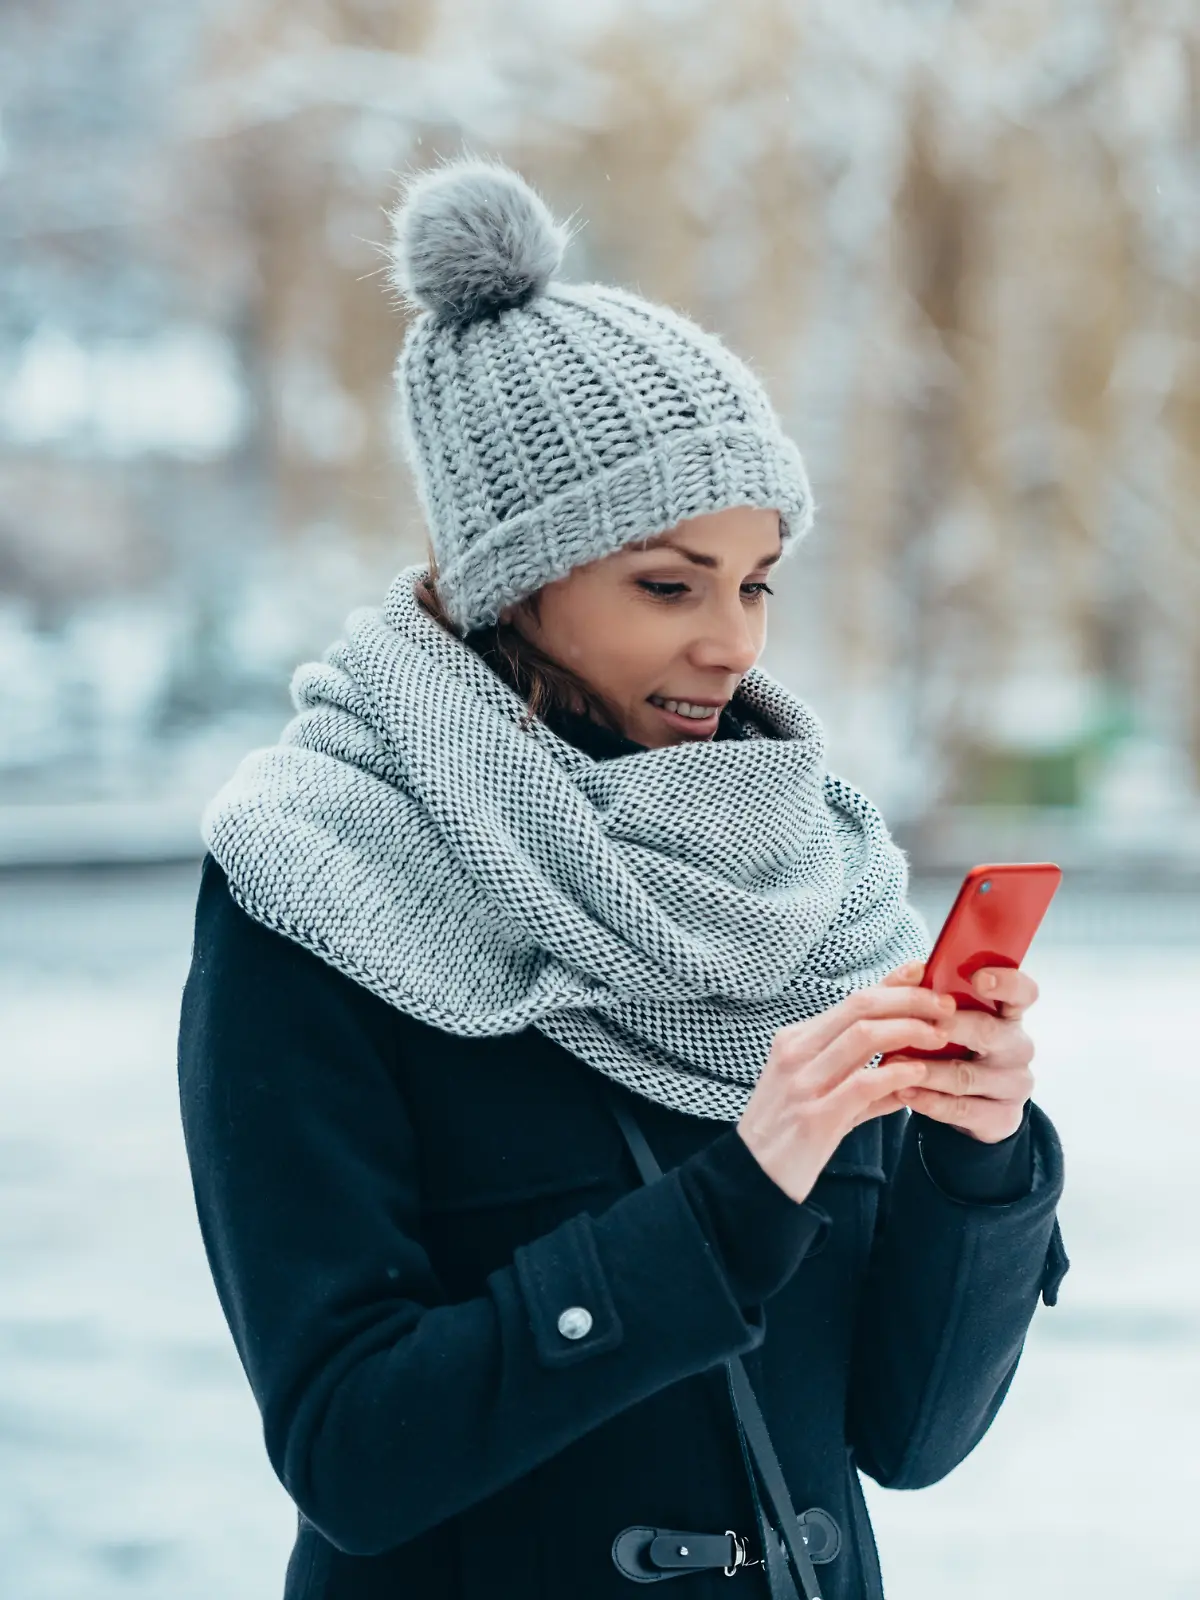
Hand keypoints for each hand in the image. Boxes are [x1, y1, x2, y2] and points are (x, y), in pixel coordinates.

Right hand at [735, 960, 950, 1206]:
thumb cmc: (788, 1132)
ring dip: (909, 1030)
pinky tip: (919, 1072)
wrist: (753, 1177)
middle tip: (945, 1006)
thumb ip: (860, 1077)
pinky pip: (862, 1084)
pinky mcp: (815, 1117)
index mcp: (795, 1040)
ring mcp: (803, 1083)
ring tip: (939, 1036)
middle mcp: (796, 1053)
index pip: (851, 1000)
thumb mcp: (816, 1091)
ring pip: (863, 1037)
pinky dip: (896, 1074)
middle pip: (860, 1007)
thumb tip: (909, 1068)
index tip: (923, 972)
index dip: (891, 983)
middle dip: (909, 1000)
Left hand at [895, 965, 1037, 1142]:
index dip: (1006, 982)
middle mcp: (1018, 1047)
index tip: (979, 978)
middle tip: (919, 1023)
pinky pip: (962, 1108)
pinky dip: (929, 1100)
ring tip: (893, 1062)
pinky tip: (904, 1091)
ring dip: (927, 1069)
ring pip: (967, 1075)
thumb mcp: (950, 1022)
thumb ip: (932, 995)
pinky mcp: (1003, 1117)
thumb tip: (914, 970)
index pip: (1023, 992)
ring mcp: (1014, 1084)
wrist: (975, 1106)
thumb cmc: (959, 1050)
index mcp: (1008, 1015)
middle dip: (950, 1027)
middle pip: (989, 1032)